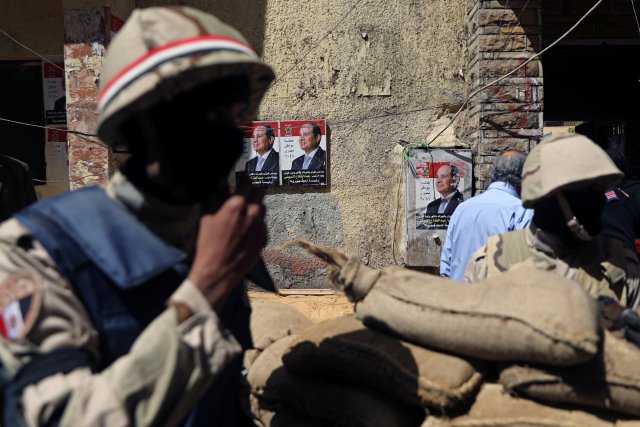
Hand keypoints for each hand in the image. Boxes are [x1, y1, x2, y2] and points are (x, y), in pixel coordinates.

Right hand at [188, 181, 265, 311]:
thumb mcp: (207, 219)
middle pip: (260, 193)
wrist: (218, 272)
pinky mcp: (264, 239)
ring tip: (248, 210)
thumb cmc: (207, 245)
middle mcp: (251, 214)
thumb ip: (216, 201)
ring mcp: (260, 227)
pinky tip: (248, 228)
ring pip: (263, 209)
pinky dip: (258, 223)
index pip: (247, 184)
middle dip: (255, 190)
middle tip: (249, 191)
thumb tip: (221, 187)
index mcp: (235, 206)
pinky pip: (263, 225)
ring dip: (257, 206)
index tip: (244, 179)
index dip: (245, 180)